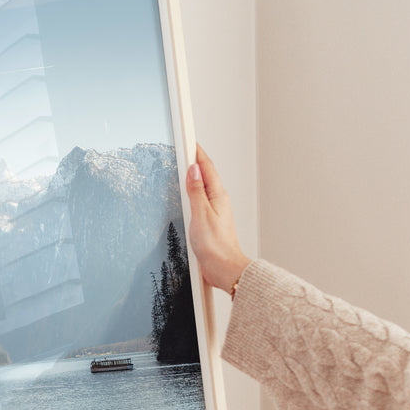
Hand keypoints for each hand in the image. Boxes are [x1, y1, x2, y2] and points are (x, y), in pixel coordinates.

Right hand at [186, 144, 251, 292]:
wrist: (224, 269)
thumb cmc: (216, 246)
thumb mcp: (201, 215)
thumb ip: (196, 191)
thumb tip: (193, 170)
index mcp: (218, 196)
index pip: (206, 167)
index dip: (197, 152)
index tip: (189, 140)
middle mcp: (218, 201)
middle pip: (206, 175)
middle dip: (195, 160)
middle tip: (185, 147)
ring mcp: (214, 211)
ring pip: (203, 187)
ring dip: (194, 176)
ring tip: (185, 165)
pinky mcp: (209, 222)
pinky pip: (200, 200)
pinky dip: (193, 192)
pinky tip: (187, 194)